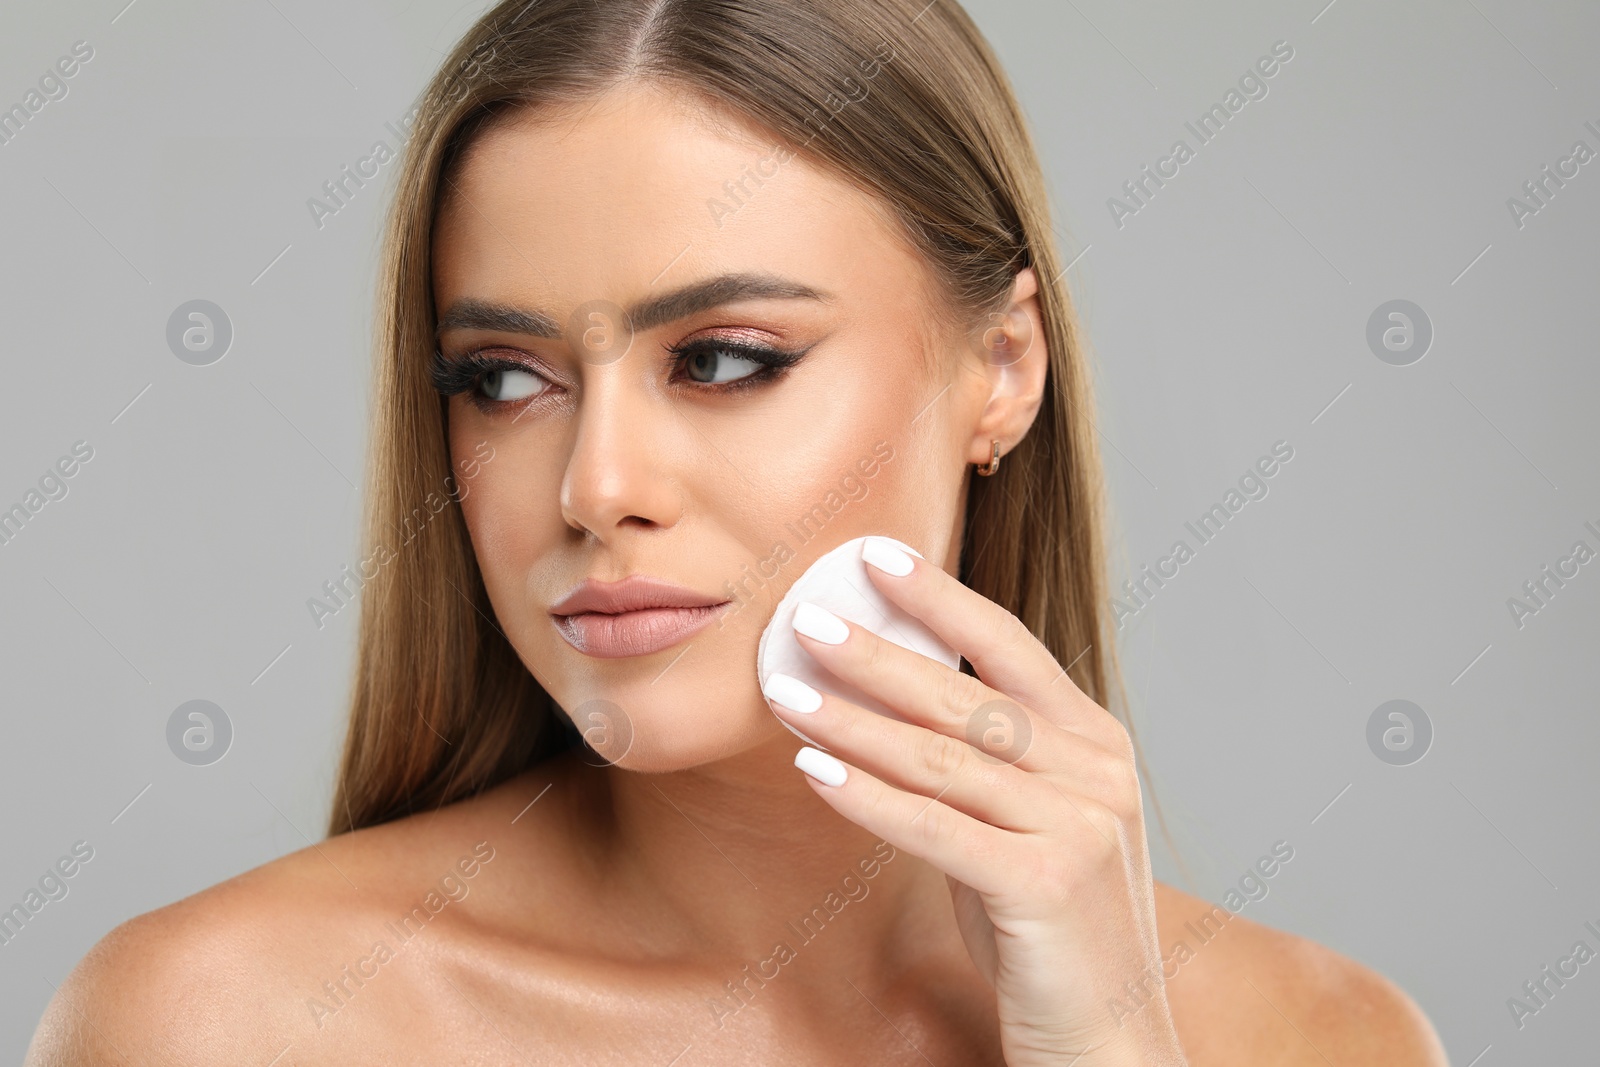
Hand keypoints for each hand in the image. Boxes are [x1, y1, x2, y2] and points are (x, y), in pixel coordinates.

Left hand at [760, 537, 1187, 1066]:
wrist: (1109, 1042)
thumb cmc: (1051, 932)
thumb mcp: (1025, 826)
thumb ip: (981, 765)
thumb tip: (885, 699)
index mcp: (1097, 745)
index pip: (1011, 646)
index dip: (941, 599)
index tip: (876, 558)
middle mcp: (1098, 773)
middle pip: (968, 694)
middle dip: (879, 652)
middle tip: (805, 618)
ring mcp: (1080, 825)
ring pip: (943, 756)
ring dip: (853, 720)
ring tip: (787, 689)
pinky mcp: (1047, 881)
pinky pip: (936, 826)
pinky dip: (868, 795)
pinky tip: (814, 769)